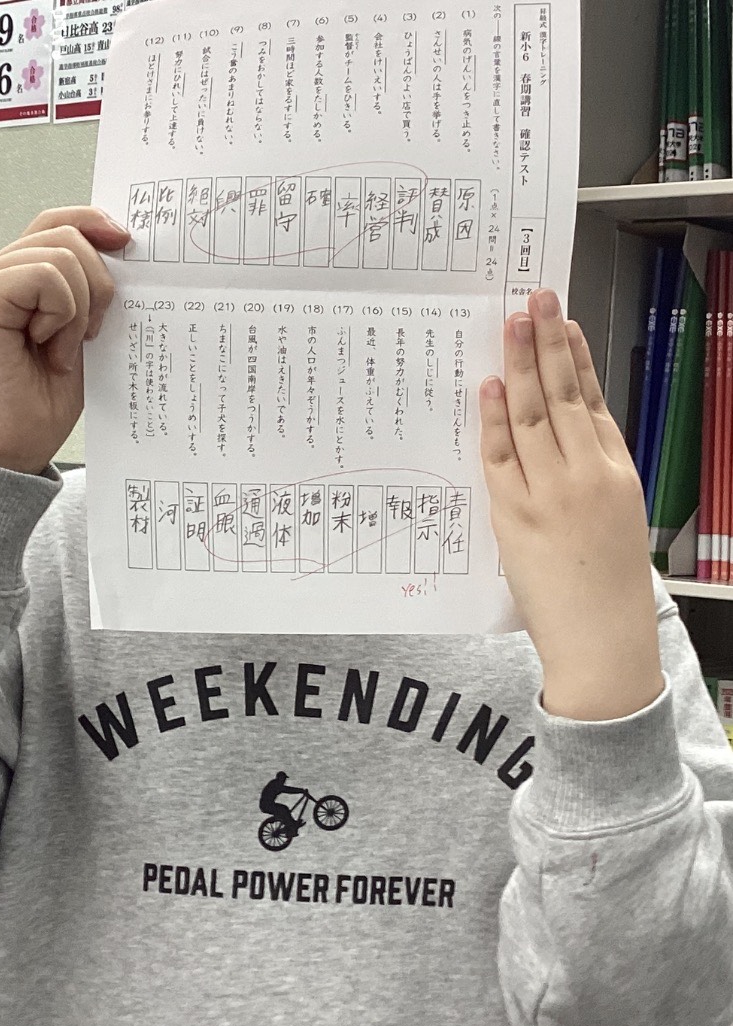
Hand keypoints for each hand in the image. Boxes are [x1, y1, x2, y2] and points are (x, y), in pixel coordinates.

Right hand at [0, 206, 129, 474]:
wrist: (6, 450)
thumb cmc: (39, 406)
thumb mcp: (80, 341)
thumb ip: (90, 298)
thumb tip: (123, 257)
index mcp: (22, 279)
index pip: (59, 224)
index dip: (94, 223)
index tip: (127, 243)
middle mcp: (0, 273)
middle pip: (67, 233)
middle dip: (97, 283)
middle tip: (88, 335)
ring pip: (61, 254)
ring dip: (78, 307)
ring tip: (58, 349)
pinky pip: (44, 275)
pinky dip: (60, 313)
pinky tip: (45, 346)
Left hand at [479, 289, 664, 721]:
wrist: (604, 641)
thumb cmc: (607, 589)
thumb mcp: (615, 522)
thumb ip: (590, 479)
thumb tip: (557, 442)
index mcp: (617, 474)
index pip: (593, 403)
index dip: (577, 359)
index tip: (564, 324)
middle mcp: (588, 475)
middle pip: (564, 396)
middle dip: (549, 343)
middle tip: (535, 299)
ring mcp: (552, 493)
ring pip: (534, 416)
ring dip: (522, 366)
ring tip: (513, 323)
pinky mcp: (518, 517)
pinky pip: (501, 458)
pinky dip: (496, 420)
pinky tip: (493, 385)